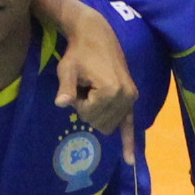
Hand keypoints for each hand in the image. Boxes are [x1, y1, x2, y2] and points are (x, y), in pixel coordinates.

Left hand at [52, 8, 136, 133]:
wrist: (96, 35)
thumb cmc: (78, 53)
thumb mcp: (67, 69)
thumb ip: (66, 88)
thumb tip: (61, 103)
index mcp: (110, 91)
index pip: (88, 115)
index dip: (78, 102)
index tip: (78, 84)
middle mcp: (125, 96)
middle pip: (100, 122)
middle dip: (88, 108)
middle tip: (86, 86)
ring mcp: (131, 97)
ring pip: (109, 124)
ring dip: (98, 112)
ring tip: (95, 90)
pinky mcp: (133, 97)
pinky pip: (132, 124)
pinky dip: (129, 143)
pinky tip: (129, 160)